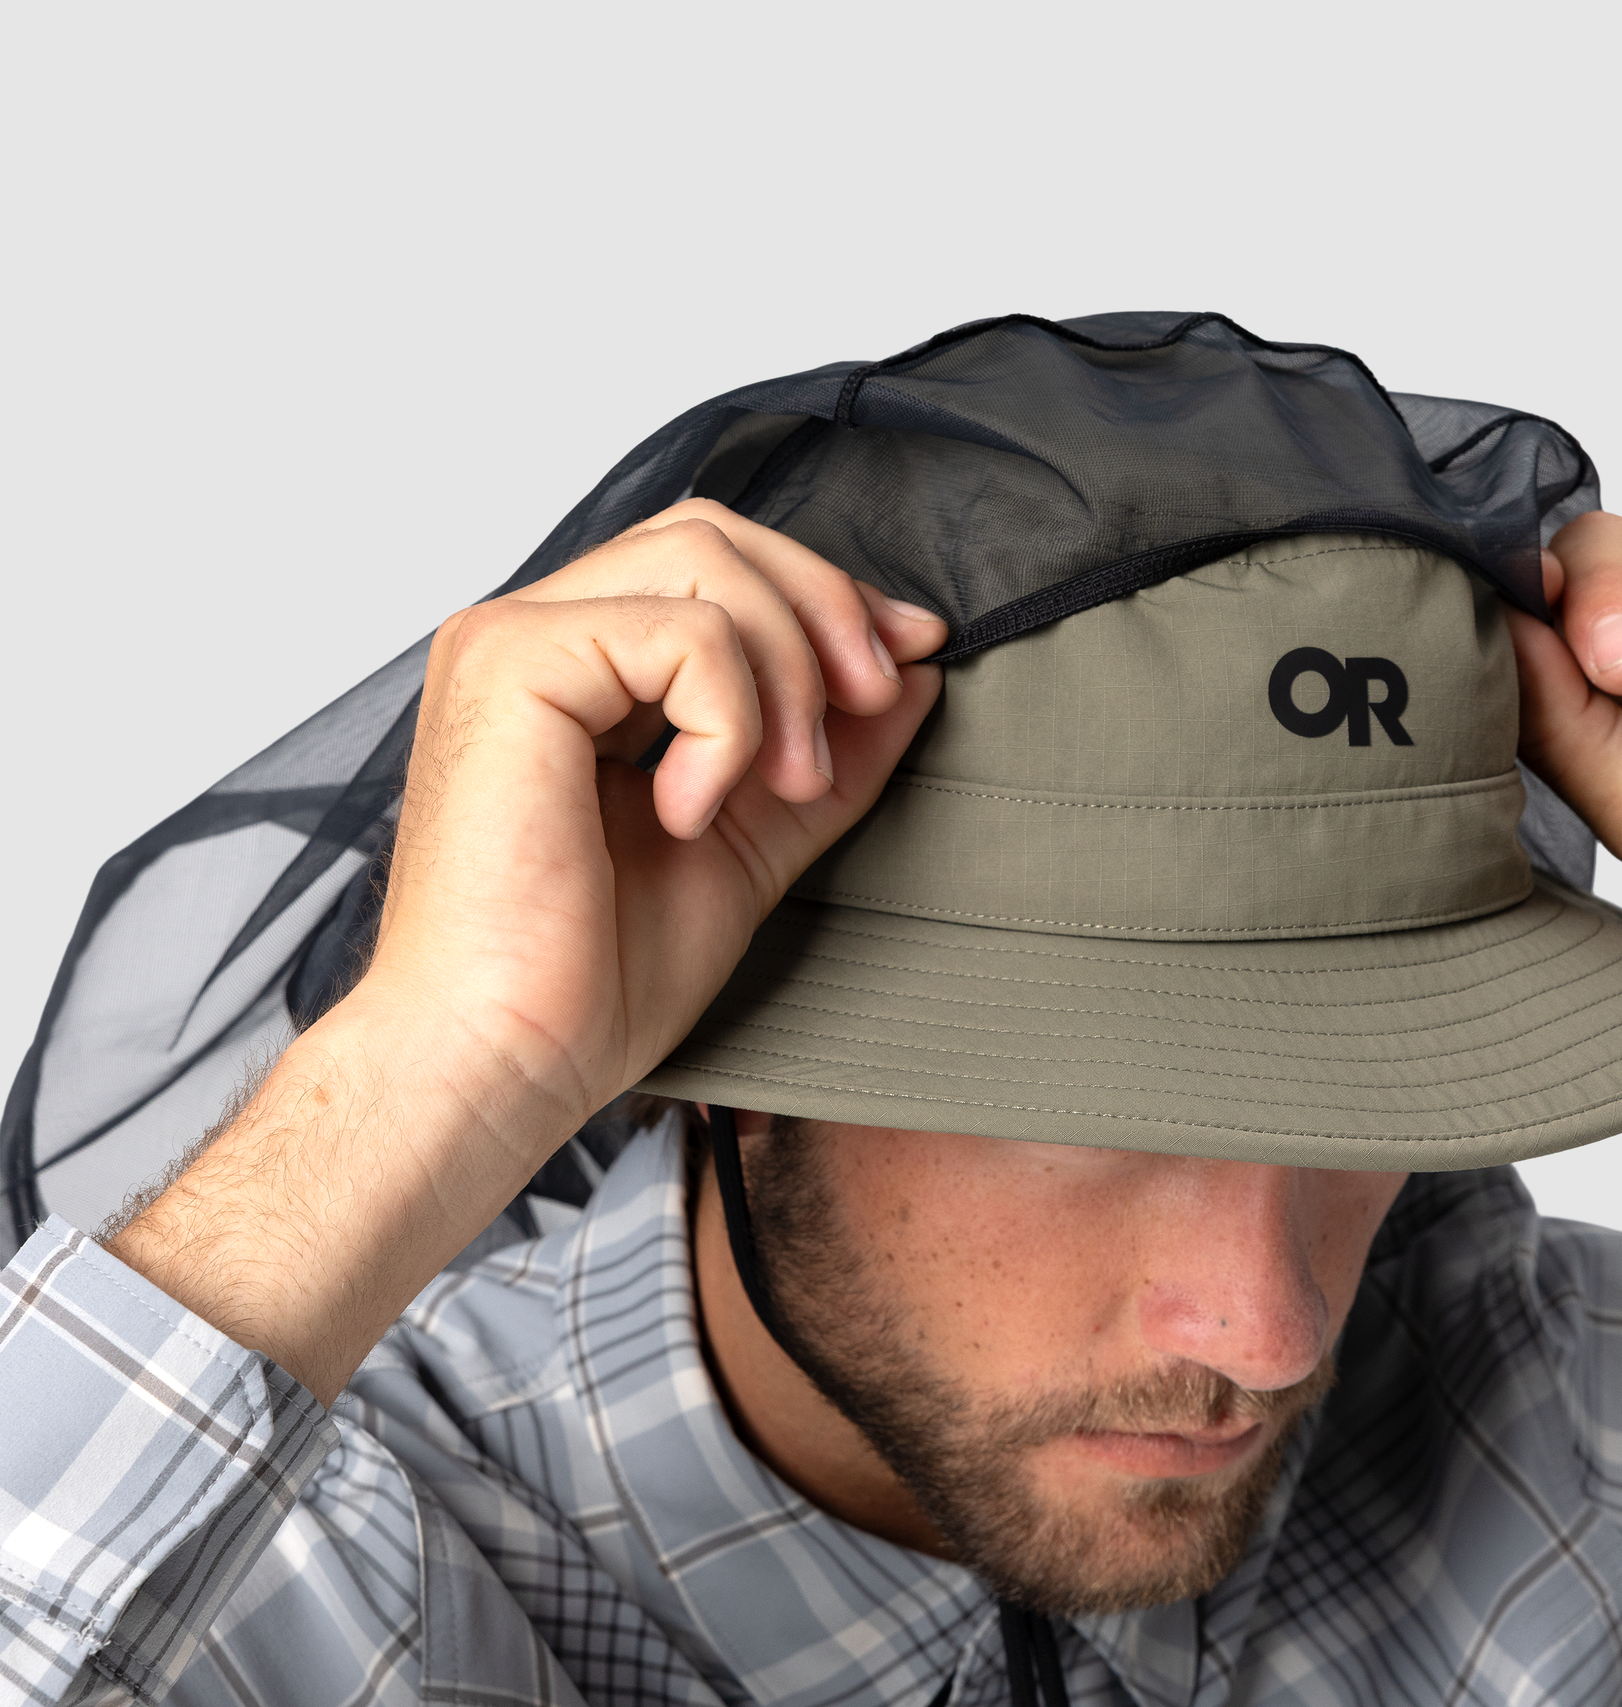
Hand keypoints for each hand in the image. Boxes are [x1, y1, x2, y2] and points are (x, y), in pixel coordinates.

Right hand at [108, 503, 944, 1398]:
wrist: (505, 1059)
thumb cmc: (592, 977)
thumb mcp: (753, 841)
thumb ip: (829, 753)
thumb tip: (918, 672)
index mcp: (580, 668)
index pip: (716, 564)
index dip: (826, 597)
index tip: (910, 661)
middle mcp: (537, 634)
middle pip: (714, 534)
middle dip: (825, 608)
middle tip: (875, 700)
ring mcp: (514, 641)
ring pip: (705, 564)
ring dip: (790, 670)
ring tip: (787, 781)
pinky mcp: (512, 667)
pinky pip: (681, 633)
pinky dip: (729, 719)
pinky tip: (694, 807)